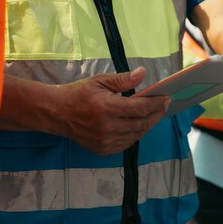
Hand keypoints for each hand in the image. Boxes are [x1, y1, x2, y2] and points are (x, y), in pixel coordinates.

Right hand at [54, 67, 168, 154]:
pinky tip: (140, 124)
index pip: (140, 108)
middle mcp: (107, 127)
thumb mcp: (99, 81)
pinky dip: (136, 133)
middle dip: (156, 114)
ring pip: (137, 134)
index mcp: (106, 108)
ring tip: (154, 114)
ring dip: (148, 124)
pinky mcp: (104, 150)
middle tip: (164, 105)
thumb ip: (123, 80)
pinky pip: (128, 143)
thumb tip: (143, 73)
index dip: (156, 103)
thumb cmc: (79, 94)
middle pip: (142, 123)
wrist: (56, 113)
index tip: (167, 98)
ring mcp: (106, 141)